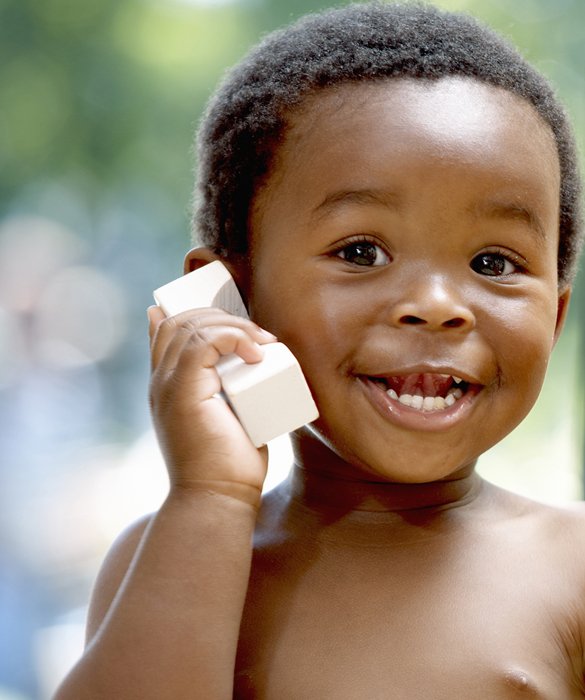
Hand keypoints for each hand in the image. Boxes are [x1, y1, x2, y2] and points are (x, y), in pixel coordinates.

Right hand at [148, 305, 276, 504]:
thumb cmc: (229, 464)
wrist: (218, 498)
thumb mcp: (231, 420)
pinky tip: (256, 353)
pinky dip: (232, 338)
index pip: (167, 330)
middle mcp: (161, 382)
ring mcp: (167, 386)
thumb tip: (254, 369)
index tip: (237, 323)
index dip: (197, 312)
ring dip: (234, 327)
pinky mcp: (182, 392)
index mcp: (167, 386)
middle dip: (221, 316)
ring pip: (192, 327)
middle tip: (258, 337)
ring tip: (264, 345)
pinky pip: (202, 342)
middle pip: (179, 321)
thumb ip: (232, 395)